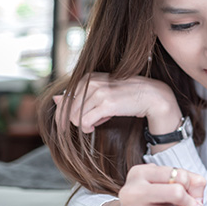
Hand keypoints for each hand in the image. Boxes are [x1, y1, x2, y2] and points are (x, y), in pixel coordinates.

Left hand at [52, 73, 179, 134]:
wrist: (151, 96)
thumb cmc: (126, 95)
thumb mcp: (101, 92)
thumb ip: (78, 95)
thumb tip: (54, 99)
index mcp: (88, 77)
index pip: (64, 98)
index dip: (62, 114)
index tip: (66, 124)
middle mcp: (91, 83)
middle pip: (67, 109)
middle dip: (74, 120)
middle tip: (89, 123)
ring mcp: (99, 92)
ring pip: (74, 117)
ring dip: (83, 124)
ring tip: (96, 123)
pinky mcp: (106, 104)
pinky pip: (84, 122)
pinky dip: (88, 127)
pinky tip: (96, 126)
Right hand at [115, 164, 206, 205]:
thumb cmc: (149, 196)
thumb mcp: (165, 179)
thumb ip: (189, 181)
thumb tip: (199, 202)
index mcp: (140, 174)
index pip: (179, 175)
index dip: (189, 184)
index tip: (188, 190)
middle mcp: (133, 192)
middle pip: (177, 193)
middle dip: (192, 203)